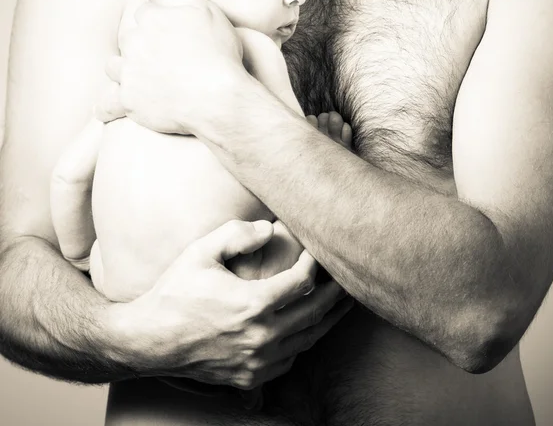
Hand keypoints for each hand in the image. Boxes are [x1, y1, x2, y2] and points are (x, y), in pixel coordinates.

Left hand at [101, 0, 246, 133]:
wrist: (219, 98)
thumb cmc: (219, 56)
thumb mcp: (210, 13)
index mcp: (152, 19)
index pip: (145, 15)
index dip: (159, 26)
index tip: (170, 38)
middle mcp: (134, 42)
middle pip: (128, 40)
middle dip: (141, 47)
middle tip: (161, 61)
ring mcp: (129, 73)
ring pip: (114, 67)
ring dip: (124, 71)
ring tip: (138, 80)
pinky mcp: (128, 101)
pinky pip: (107, 103)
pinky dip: (108, 106)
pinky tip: (107, 110)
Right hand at [113, 219, 351, 389]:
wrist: (149, 340)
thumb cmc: (175, 292)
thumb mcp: (201, 252)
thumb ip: (237, 234)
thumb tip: (270, 229)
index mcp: (252, 304)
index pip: (303, 282)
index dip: (315, 264)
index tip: (316, 252)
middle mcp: (261, 336)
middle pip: (315, 312)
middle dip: (336, 294)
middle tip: (349, 280)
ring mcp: (256, 361)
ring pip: (308, 340)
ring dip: (327, 320)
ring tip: (341, 305)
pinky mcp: (249, 377)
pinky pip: (290, 360)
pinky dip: (304, 343)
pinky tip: (306, 329)